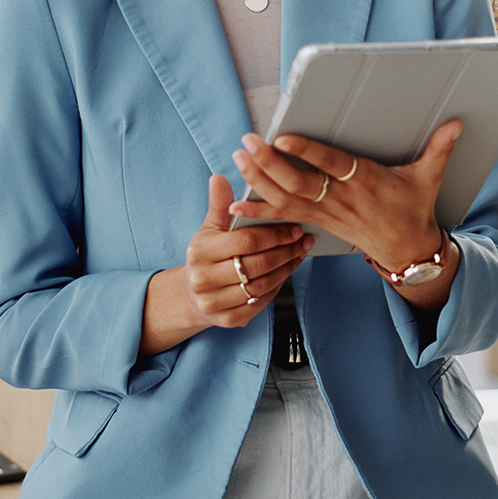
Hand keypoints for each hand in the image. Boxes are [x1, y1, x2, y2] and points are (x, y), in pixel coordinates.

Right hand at [140, 175, 312, 354]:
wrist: (192, 295)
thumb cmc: (206, 255)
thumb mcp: (209, 229)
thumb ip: (218, 205)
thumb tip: (218, 178)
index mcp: (200, 252)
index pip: (246, 242)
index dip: (274, 234)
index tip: (294, 226)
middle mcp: (204, 280)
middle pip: (257, 265)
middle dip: (286, 251)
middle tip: (304, 240)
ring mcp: (215, 303)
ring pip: (262, 285)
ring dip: (286, 268)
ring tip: (300, 253)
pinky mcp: (228, 320)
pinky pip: (261, 302)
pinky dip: (278, 286)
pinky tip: (287, 271)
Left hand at [230, 121, 461, 285]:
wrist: (407, 250)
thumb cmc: (414, 209)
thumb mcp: (429, 178)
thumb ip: (439, 148)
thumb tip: (457, 123)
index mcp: (366, 182)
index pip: (332, 165)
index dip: (307, 152)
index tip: (284, 137)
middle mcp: (342, 199)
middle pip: (300, 182)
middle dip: (270, 163)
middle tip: (248, 142)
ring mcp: (327, 213)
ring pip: (287, 198)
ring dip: (259, 180)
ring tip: (238, 158)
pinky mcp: (318, 222)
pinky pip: (284, 218)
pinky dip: (259, 212)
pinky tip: (235, 207)